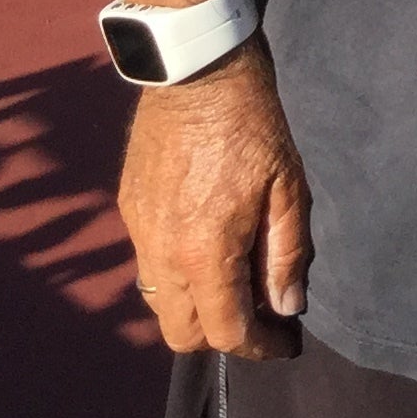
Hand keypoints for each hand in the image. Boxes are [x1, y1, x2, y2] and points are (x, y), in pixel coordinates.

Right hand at [118, 42, 311, 357]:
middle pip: (181, 333)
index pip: (225, 332)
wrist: (197, 69)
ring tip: (232, 279)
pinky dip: (175, 272)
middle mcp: (162, 252)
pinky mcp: (129, 207)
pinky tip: (206, 244)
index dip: (259, 347)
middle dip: (220, 336)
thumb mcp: (288, 187)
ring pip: (158, 301)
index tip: (285, 342)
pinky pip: (147, 262)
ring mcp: (138, 230)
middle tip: (257, 314)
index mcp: (204, 252)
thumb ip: (286, 254)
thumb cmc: (252, 123)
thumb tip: (285, 306)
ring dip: (194, 305)